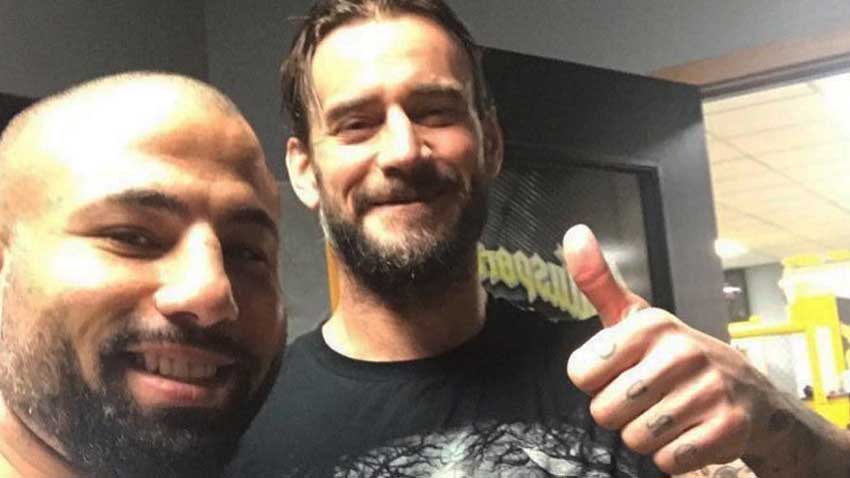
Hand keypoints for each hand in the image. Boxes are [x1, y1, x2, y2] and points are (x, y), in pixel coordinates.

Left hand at [563, 224, 774, 474]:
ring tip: (668, 414)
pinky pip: (667, 461)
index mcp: (651, 324)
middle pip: (604, 410)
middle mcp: (681, 352)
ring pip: (635, 438)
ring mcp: (708, 391)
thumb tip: (574, 233)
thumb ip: (598, 282)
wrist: (752, 396)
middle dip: (619, 413)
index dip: (594, 381)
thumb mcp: (637, 317)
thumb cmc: (676, 356)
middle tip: (646, 398)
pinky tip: (689, 433)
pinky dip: (672, 457)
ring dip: (646, 436)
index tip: (620, 371)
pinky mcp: (727, 429)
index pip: (581, 372)